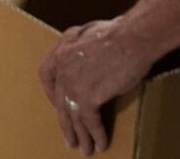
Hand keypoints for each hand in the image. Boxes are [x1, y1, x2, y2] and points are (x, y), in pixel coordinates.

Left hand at [38, 17, 153, 154]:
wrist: (133, 38)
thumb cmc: (120, 32)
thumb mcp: (91, 32)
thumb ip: (83, 47)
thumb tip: (89, 57)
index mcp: (62, 49)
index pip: (46, 75)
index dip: (51, 92)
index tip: (58, 104)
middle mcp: (63, 67)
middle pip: (60, 102)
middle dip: (65, 123)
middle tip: (70, 138)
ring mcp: (73, 83)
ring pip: (72, 116)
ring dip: (80, 135)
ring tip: (85, 149)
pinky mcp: (88, 97)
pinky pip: (89, 122)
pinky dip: (96, 135)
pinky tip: (101, 144)